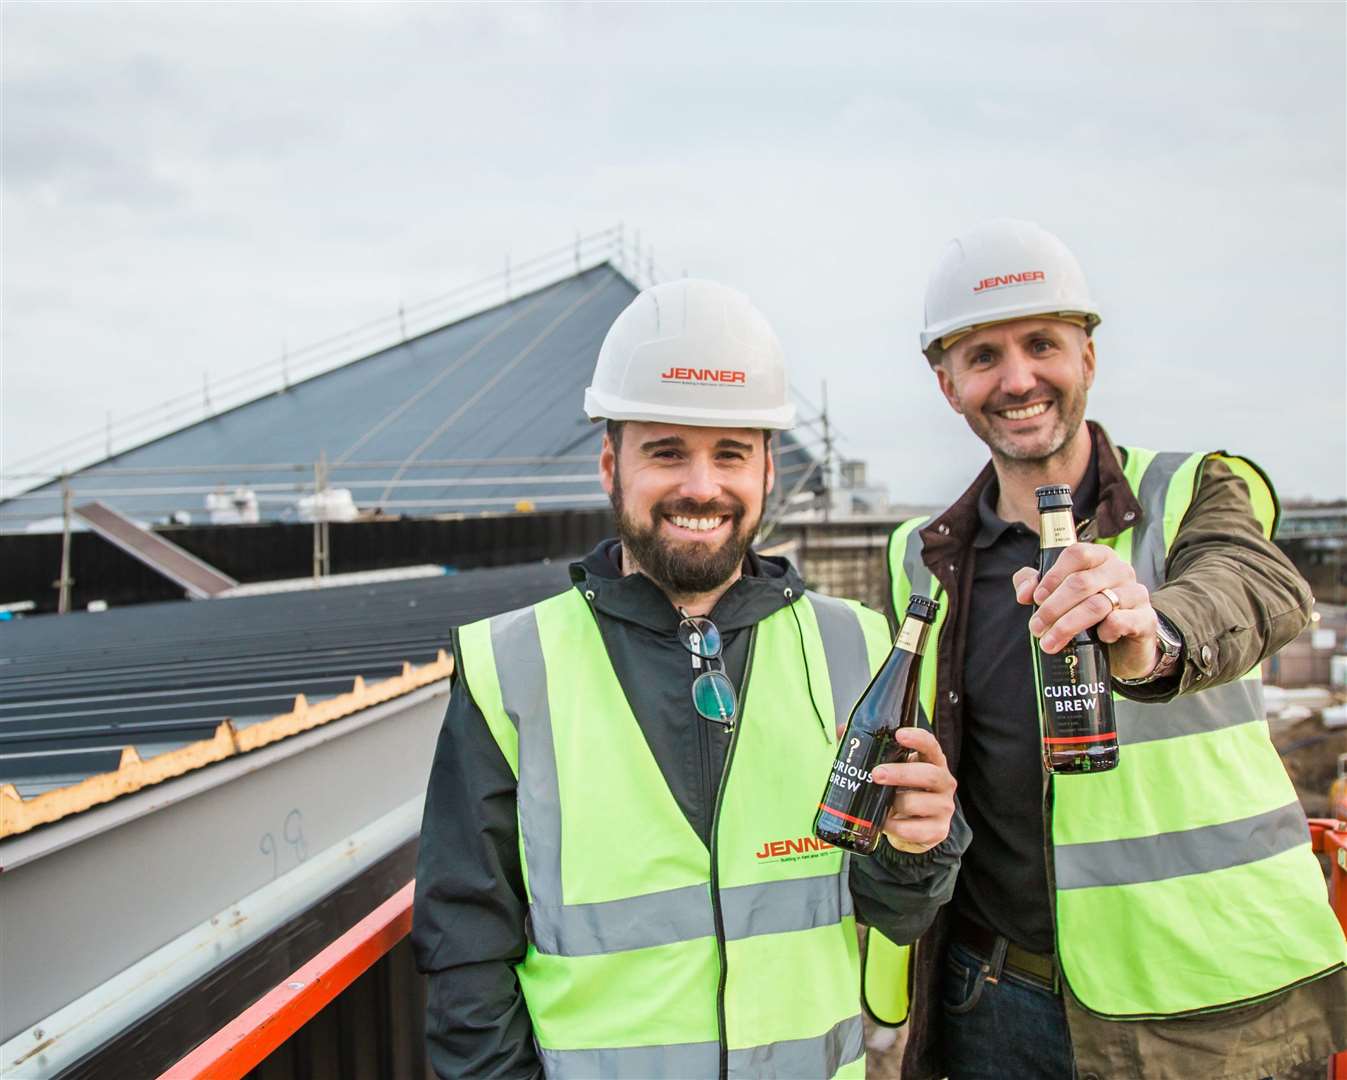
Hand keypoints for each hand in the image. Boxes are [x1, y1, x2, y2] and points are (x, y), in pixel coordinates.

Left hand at [870, 728, 955, 853]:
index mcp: (932, 762)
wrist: (912, 829)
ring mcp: (944, 808)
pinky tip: (884, 823)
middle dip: (901, 774)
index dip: (918, 739)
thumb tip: (842, 730)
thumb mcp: (890, 769)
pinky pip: (913, 829)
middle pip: (929, 774)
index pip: (931, 745)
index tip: (899, 735)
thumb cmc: (900, 792)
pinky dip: (894, 827)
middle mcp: (944, 783)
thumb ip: (869, 750)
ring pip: (918, 803)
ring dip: (894, 803)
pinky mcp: (938, 831)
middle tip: (876, 774)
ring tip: (878, 804)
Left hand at [1012, 543, 1159, 680]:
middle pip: (1081, 582)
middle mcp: (1120, 570)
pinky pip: (1121, 621)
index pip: (1076, 554)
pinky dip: (1104, 630)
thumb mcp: (1059, 596)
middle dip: (1053, 608)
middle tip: (1036, 629)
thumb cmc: (1088, 614)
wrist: (1124, 646)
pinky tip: (1097, 638)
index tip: (1035, 599)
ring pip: (1097, 604)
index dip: (1052, 576)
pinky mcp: (1146, 619)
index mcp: (1099, 557)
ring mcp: (1136, 593)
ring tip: (1049, 642)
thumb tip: (1024, 592)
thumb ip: (1035, 585)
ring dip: (1068, 625)